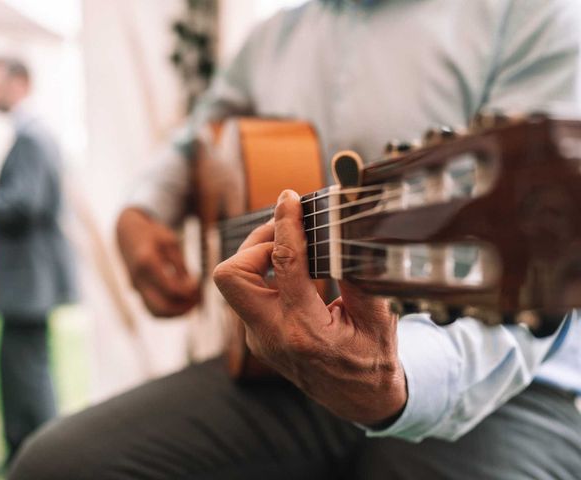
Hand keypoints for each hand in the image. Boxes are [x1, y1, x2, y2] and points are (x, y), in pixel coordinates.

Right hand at [116, 207, 199, 316]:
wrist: (127, 233)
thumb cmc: (152, 235)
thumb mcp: (170, 243)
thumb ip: (180, 265)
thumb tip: (192, 287)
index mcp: (147, 262)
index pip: (172, 289)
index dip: (189, 291)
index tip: (198, 284)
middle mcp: (139, 279)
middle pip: (163, 307)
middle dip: (184, 307)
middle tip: (198, 298)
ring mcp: (136, 288)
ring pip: (157, 313)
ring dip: (177, 312)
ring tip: (192, 301)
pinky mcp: (137, 292)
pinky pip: (153, 310)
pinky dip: (168, 311)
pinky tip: (181, 301)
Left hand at [213, 190, 406, 425]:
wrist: (358, 401)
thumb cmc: (372, 359)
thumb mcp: (377, 318)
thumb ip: (358, 276)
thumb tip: (342, 229)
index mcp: (305, 331)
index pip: (284, 263)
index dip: (286, 224)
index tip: (290, 198)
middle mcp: (272, 335)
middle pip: (231, 276)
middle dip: (254, 243)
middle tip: (286, 229)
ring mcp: (259, 338)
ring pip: (235, 283)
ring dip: (257, 255)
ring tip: (292, 244)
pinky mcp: (256, 336)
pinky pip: (248, 294)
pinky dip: (265, 272)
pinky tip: (293, 269)